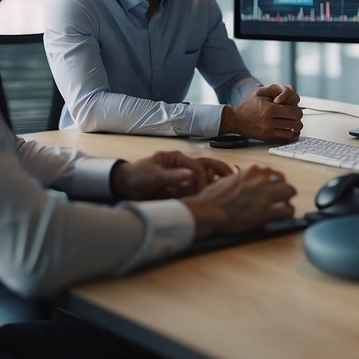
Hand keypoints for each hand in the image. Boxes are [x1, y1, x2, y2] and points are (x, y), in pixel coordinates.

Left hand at [110, 150, 232, 199]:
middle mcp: (182, 167)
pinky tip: (211, 200)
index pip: (197, 167)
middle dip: (220, 172)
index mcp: (177, 159)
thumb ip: (172, 176)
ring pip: (204, 178)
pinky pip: (196, 189)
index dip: (202, 178)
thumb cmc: (137, 176)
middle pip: (206, 167)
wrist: (125, 186)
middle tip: (234, 179)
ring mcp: (182, 177)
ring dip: (214, 183)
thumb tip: (191, 175)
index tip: (203, 190)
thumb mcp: (153, 175)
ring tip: (225, 191)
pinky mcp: (180, 188)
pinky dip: (204, 193)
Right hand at [181, 165, 296, 237]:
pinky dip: (286, 214)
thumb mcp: (229, 178)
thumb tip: (245, 181)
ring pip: (290, 191)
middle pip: (283, 179)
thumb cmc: (211, 197)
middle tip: (277, 198)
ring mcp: (265, 194)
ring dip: (286, 199)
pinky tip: (281, 217)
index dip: (271, 182)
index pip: (271, 172)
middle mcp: (261, 179)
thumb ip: (242, 178)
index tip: (269, 188)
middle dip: (281, 188)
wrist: (208, 211)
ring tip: (281, 207)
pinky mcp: (267, 211)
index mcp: (251, 170)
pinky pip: (288, 210)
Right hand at [220, 84, 303, 142]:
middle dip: (297, 118)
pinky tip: (288, 130)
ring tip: (292, 123)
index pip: (294, 111)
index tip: (291, 107)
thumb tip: (291, 94)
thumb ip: (276, 89)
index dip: (296, 108)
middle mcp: (270, 120)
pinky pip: (286, 138)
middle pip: (296, 122)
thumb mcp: (260, 91)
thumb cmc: (249, 104)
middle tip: (293, 115)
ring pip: (293, 131)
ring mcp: (269, 130)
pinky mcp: (267, 137)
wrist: (235, 119)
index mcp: (270, 108)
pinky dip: (290, 135)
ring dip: (295, 127)